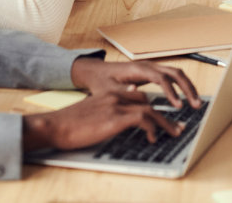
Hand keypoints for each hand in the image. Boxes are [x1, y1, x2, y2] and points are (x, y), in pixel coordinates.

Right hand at [21, 92, 183, 151]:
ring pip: (150, 109)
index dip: (152, 107)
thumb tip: (119, 121)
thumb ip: (107, 112)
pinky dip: (152, 128)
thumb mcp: (92, 114)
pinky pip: (142, 119)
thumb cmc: (69, 124)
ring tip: (175, 132)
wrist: (54, 126)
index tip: (161, 118)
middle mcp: (115, 96)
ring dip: (166, 122)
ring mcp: (116, 105)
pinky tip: (153, 137)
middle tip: (177, 126)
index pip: (138, 96)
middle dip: (165, 115)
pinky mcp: (115, 117)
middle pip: (148, 101)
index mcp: (110, 94)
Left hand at [70, 57, 201, 109]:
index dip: (171, 91)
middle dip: (188, 87)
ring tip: (196, 102)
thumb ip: (122, 92)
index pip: (161, 78)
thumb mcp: (107, 90)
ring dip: (188, 87)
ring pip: (176, 73)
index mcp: (138, 69)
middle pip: (175, 72)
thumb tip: (137, 92)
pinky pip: (172, 77)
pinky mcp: (152, 73)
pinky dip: (181, 86)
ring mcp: (151, 68)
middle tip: (196, 104)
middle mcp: (148, 66)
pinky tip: (186, 99)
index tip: (178, 105)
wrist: (96, 72)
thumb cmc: (101, 82)